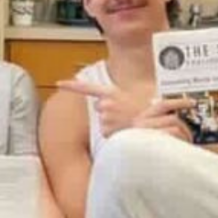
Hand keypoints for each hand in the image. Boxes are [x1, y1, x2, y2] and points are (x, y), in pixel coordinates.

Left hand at [58, 79, 193, 142]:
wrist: (159, 122)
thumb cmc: (148, 112)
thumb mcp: (132, 101)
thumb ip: (116, 102)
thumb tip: (101, 105)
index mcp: (111, 92)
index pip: (87, 87)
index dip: (72, 85)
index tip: (59, 83)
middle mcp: (105, 102)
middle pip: (99, 111)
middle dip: (110, 115)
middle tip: (126, 117)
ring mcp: (105, 116)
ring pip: (104, 124)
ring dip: (114, 126)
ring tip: (129, 124)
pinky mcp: (106, 129)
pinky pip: (107, 134)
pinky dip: (115, 135)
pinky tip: (125, 131)